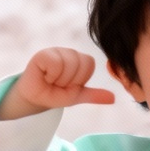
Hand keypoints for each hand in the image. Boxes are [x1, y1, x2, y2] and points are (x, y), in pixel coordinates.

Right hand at [0, 48, 116, 118]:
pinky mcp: (43, 54)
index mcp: (79, 60)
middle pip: (80, 63)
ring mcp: (55, 51)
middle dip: (70, 80)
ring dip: (59, 79)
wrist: (36, 99)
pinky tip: (44, 76)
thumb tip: (113, 98)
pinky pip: (55, 63)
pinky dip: (51, 74)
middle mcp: (69, 52)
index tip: (69, 84)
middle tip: (59, 83)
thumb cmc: (55, 94)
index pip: (90, 64)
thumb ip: (94, 95)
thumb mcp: (77, 96)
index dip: (80, 79)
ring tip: (51, 80)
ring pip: (68, 63)